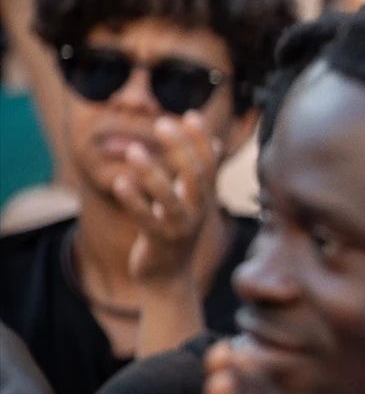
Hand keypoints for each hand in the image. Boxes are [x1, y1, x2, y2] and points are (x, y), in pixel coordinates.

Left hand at [119, 112, 222, 286]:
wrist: (169, 278)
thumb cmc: (177, 233)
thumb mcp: (193, 202)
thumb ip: (202, 174)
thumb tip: (216, 143)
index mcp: (205, 198)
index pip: (209, 164)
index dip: (201, 140)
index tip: (189, 116)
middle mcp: (197, 211)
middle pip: (194, 175)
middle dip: (179, 148)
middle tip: (161, 124)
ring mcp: (180, 228)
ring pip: (170, 198)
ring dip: (152, 173)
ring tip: (132, 151)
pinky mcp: (159, 242)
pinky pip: (146, 219)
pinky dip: (134, 201)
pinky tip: (120, 182)